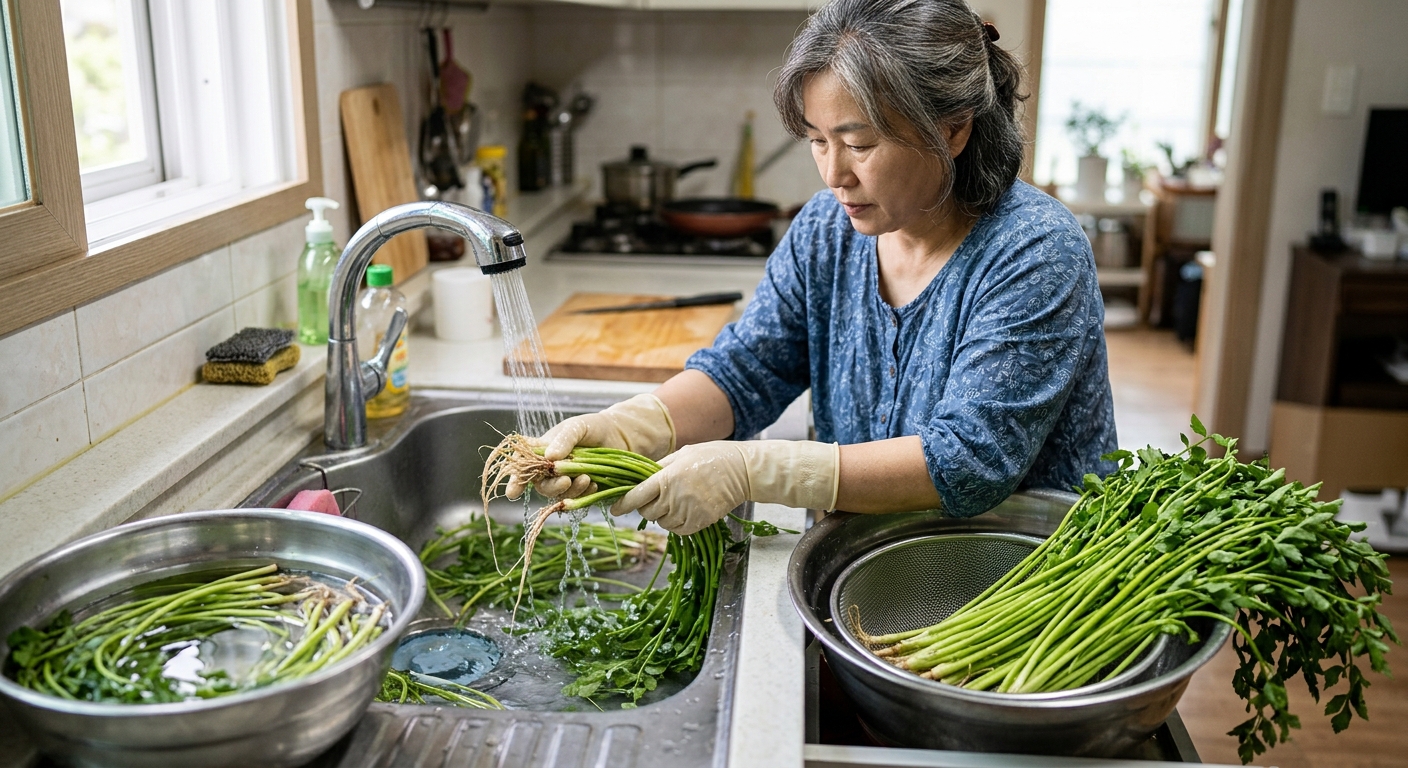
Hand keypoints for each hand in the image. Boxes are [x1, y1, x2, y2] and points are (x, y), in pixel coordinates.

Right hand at [509, 393, 675, 499]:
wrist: (623, 436)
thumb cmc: (596, 427)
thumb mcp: (578, 427)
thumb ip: (564, 440)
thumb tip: (549, 457)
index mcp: (544, 449)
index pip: (523, 464)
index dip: (516, 479)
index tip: (514, 492)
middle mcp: (551, 467)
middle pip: (541, 485)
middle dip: (551, 487)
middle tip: (566, 480)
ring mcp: (566, 479)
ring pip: (558, 494)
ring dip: (570, 490)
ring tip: (587, 478)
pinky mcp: (582, 489)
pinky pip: (577, 499)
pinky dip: (583, 494)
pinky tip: (594, 483)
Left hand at [611, 440, 838, 534]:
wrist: (741, 470)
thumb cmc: (711, 456)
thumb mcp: (681, 454)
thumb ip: (658, 468)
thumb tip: (638, 478)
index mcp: (665, 477)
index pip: (635, 497)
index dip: (621, 505)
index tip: (614, 508)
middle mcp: (673, 497)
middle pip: (646, 512)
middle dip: (646, 507)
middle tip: (657, 497)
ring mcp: (687, 512)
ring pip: (662, 522)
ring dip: (663, 515)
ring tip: (677, 499)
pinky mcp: (699, 523)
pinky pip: (678, 530)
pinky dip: (677, 523)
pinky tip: (686, 509)